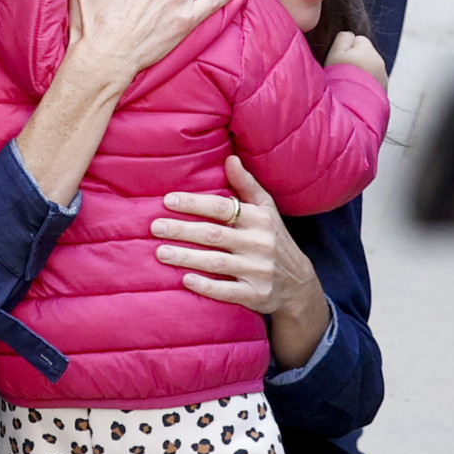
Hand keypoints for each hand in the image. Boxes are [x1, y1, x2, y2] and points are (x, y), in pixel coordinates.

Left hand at [152, 156, 331, 368]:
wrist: (298, 285)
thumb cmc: (274, 240)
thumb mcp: (267, 210)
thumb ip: (247, 185)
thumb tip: (231, 158)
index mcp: (259, 219)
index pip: (222, 208)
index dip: (194, 204)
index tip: (168, 201)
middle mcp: (260, 243)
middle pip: (214, 234)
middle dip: (182, 230)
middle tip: (155, 227)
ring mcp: (258, 270)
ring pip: (216, 262)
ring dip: (186, 257)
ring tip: (160, 252)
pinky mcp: (256, 295)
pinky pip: (227, 291)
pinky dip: (206, 286)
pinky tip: (185, 280)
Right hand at [325, 30, 387, 89]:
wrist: (352, 108)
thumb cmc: (341, 79)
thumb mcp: (335, 52)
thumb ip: (343, 38)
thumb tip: (348, 36)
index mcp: (368, 49)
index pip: (356, 39)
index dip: (345, 48)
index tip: (338, 60)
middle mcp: (379, 62)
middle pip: (363, 54)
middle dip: (354, 61)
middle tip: (342, 73)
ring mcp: (383, 77)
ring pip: (368, 69)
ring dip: (359, 74)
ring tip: (348, 85)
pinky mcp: (383, 91)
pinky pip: (371, 83)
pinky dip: (364, 86)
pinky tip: (355, 93)